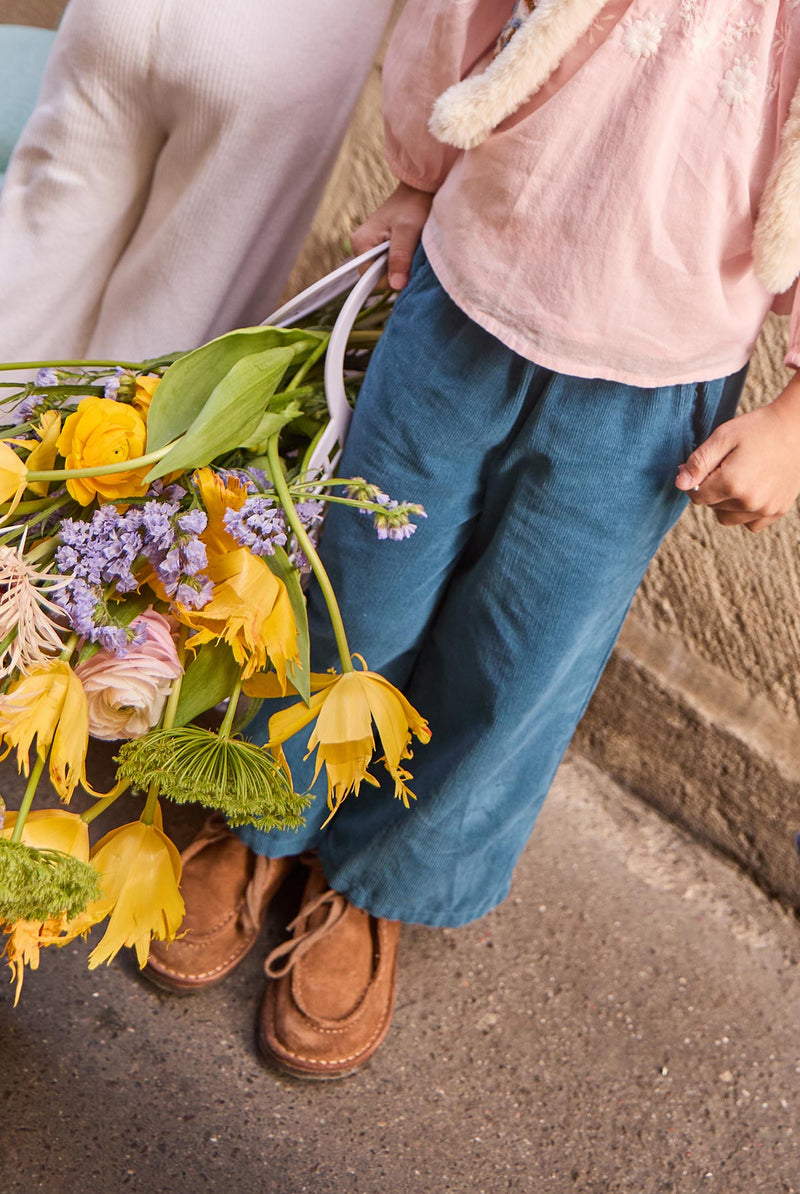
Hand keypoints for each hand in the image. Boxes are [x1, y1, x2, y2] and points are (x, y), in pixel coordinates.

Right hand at [351, 182, 433, 289]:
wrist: (419, 188)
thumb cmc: (413, 205)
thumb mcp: (408, 231)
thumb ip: (400, 257)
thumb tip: (396, 286)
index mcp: (361, 244)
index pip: (370, 280)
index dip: (390, 281)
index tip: (407, 270)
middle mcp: (360, 246)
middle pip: (375, 277)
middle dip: (395, 273)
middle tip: (411, 256)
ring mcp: (369, 245)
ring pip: (383, 270)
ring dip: (399, 266)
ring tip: (410, 249)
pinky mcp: (378, 244)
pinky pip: (387, 262)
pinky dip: (400, 260)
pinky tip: (409, 248)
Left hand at [675, 375, 799, 531]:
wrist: (797, 428)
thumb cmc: (758, 428)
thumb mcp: (723, 437)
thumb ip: (698, 463)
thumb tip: (680, 484)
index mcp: (732, 483)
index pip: (696, 497)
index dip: (696, 481)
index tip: (705, 467)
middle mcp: (749, 502)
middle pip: (712, 508)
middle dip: (712, 490)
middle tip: (726, 467)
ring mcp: (766, 509)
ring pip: (728, 518)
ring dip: (726, 504)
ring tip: (739, 478)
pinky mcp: (778, 510)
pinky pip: (750, 524)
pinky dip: (745, 512)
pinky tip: (751, 491)